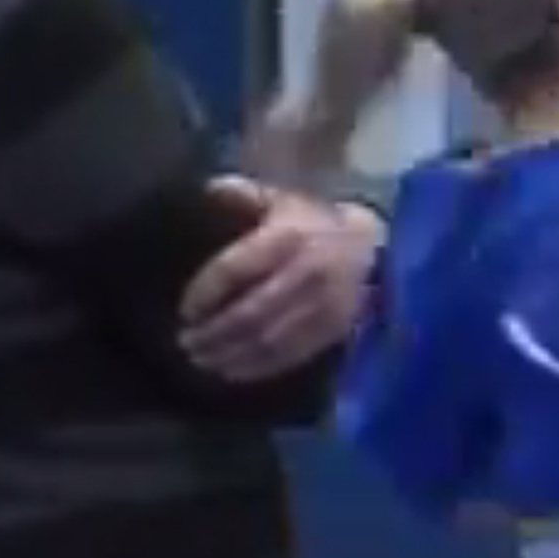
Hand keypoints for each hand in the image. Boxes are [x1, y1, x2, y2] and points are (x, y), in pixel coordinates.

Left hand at [178, 180, 383, 380]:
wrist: (374, 248)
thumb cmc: (317, 224)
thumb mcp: (285, 200)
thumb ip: (245, 194)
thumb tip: (206, 187)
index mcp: (287, 237)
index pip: (235, 269)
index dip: (205, 293)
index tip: (184, 311)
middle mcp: (305, 273)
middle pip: (248, 312)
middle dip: (213, 332)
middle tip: (186, 343)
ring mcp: (322, 306)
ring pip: (266, 339)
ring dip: (229, 354)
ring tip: (203, 360)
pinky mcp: (333, 330)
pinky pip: (289, 355)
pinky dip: (256, 367)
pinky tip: (232, 370)